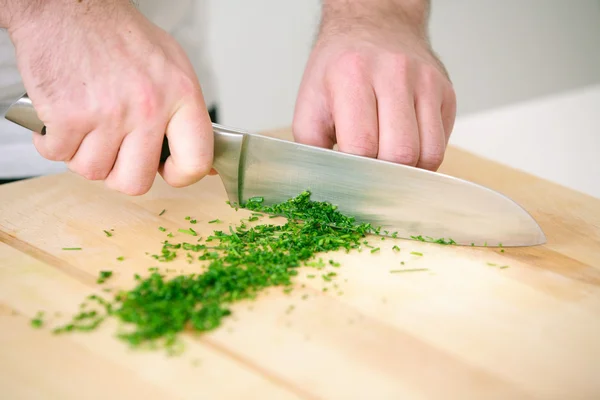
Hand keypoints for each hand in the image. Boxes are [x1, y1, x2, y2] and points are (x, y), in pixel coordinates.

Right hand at [7, 0, 212, 194]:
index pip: (196, 161)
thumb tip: (198, 159)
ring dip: (83, 154)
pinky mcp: (69, 116)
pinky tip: (61, 119)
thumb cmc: (119, 36)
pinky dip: (53, 143)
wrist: (68, 6)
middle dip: (119, 173)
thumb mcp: (171, 67)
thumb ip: (184, 114)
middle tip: (113, 151)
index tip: (166, 170)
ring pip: (93, 171)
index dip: (179, 176)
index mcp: (182, 95)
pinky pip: (58, 155)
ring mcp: (109, 114)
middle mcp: (149, 107)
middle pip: (136, 183)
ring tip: (86, 123)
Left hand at [293, 2, 455, 170]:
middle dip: (384, 175)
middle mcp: (394, 73)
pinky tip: (405, 148)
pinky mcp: (445, 92)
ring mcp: (426, 81)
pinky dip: (424, 157)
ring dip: (408, 170)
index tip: (350, 179)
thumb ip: (313, 147)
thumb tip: (327, 186)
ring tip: (387, 164)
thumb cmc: (340, 70)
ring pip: (429, 153)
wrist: (374, 26)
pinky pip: (441, 143)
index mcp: (352, 75)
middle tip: (370, 173)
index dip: (356, 172)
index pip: (362, 145)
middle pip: (400, 153)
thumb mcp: (310, 104)